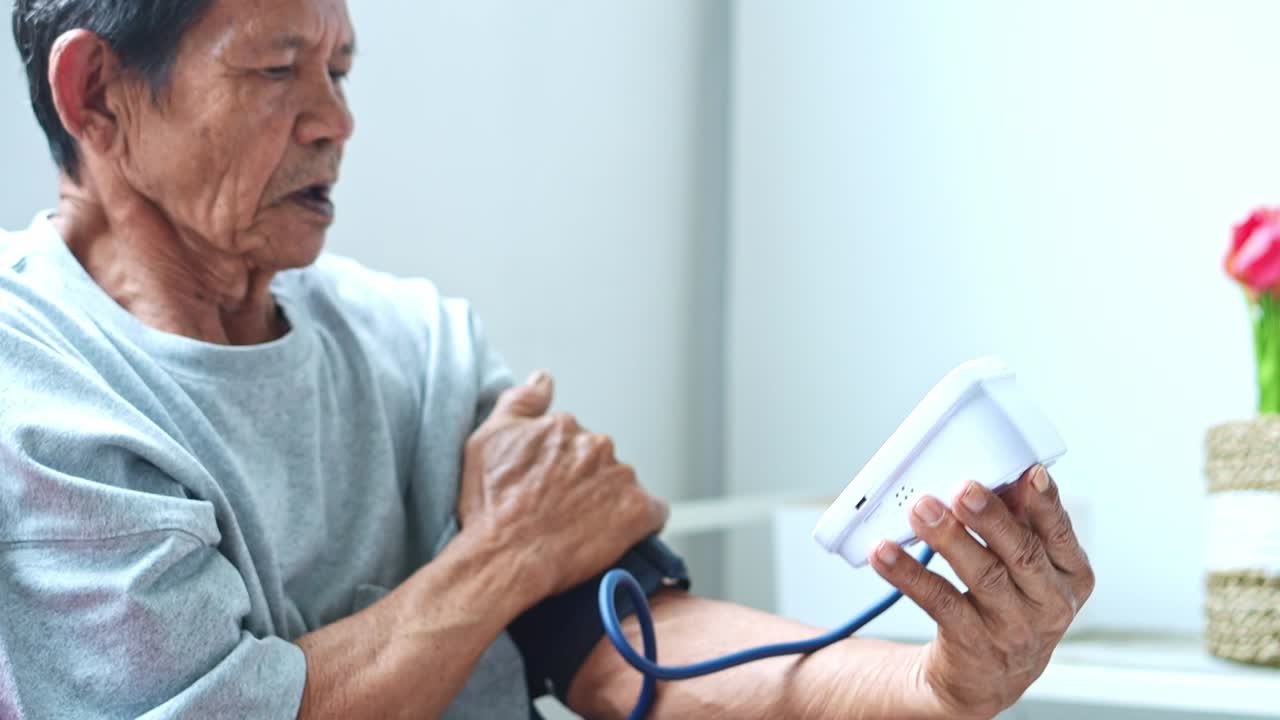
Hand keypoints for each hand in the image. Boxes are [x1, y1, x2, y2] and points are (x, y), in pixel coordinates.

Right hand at [457, 371, 668, 601]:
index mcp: (564, 425)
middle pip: (599, 461)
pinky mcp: (638, 511)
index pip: (573, 439)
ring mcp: (621, 477)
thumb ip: (520, 402)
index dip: (559, 466)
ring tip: (581, 528)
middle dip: (585, 481)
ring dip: (608, 501)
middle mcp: (596, 444)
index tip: (545, 488)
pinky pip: (653, 513)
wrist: (503, 558)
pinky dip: (640, 522)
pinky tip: (616, 536)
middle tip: (561, 511)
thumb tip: (544, 378)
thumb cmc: (491, 506)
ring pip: (622, 486)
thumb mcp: (487, 440)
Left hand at [868, 466, 1094, 718]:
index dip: (1046, 504)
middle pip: (1021, 553)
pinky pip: (939, 602)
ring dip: (948, 538)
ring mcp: (1012, 628)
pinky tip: (885, 553)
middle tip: (962, 487)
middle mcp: (1049, 603)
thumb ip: (1018, 523)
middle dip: (990, 518)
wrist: (988, 677)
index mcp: (1070, 574)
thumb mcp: (1029, 568)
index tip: (1029, 474)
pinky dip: (909, 574)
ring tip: (920, 510)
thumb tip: (999, 475)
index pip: (1060, 534)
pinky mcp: (972, 643)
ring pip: (982, 576)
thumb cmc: (1010, 603)